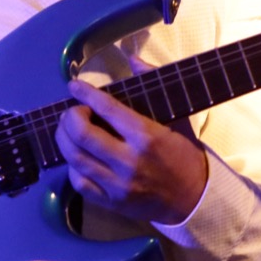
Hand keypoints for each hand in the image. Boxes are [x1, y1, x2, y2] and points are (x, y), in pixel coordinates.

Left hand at [55, 80, 207, 225]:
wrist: (195, 199)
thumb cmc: (185, 156)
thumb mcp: (178, 118)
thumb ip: (154, 84)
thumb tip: (133, 58)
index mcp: (147, 136)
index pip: (107, 109)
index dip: (85, 94)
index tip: (74, 86)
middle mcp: (130, 161)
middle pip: (83, 135)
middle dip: (70, 117)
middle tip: (71, 112)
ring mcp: (118, 185)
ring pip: (76, 159)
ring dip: (65, 139)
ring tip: (67, 130)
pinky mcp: (112, 202)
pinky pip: (80, 183)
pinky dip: (72, 167)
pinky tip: (76, 157)